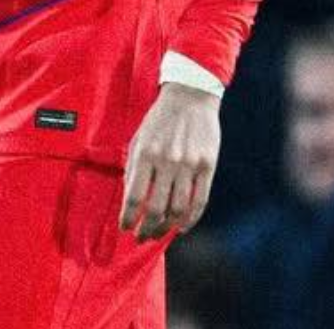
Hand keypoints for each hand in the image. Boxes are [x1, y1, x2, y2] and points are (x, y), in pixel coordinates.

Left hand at [119, 82, 220, 240]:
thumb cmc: (160, 120)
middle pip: (156, 209)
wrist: (190, 96)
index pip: (134, 197)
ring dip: (166, 228)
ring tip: (159, 234)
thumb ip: (134, 169)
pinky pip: (200, 201)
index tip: (125, 228)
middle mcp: (168, 161)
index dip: (128, 218)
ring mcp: (189, 165)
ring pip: (178, 210)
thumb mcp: (139, 139)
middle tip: (142, 237)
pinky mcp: (207, 166)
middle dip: (147, 229)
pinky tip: (181, 227)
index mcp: (146, 154)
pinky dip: (190, 220)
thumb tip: (130, 201)